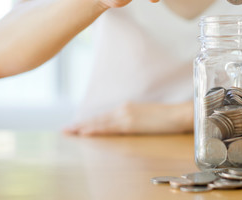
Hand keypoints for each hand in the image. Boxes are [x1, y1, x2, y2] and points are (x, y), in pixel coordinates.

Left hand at [64, 101, 193, 135]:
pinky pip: (109, 127)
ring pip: (100, 122)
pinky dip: (95, 129)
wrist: (177, 114)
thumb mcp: (145, 116)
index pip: (103, 117)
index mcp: (127, 108)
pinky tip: (85, 132)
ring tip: (69, 132)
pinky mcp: (130, 123)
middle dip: (80, 125)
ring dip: (83, 127)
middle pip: (98, 119)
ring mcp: (126, 116)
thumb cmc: (164, 116)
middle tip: (65, 130)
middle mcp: (123, 110)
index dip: (88, 121)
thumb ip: (132, 120)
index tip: (76, 126)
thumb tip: (122, 126)